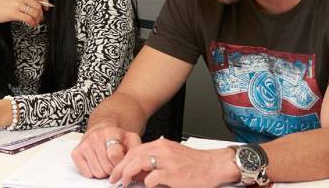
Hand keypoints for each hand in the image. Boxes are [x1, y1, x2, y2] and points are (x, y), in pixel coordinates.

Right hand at [0, 0, 49, 47]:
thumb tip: (38, 4)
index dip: (45, 2)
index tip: (47, 8)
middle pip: (38, 5)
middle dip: (41, 14)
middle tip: (40, 19)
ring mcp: (17, 4)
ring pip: (35, 12)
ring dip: (37, 19)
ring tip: (35, 22)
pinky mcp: (14, 13)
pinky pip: (29, 19)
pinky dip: (32, 23)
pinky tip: (31, 24)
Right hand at [71, 125, 140, 178]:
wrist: (101, 129)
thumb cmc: (117, 137)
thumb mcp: (130, 138)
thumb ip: (136, 148)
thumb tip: (135, 162)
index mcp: (110, 132)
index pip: (114, 155)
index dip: (120, 163)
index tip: (121, 161)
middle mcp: (95, 137)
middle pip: (106, 167)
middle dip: (112, 168)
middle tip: (113, 162)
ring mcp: (84, 144)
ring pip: (97, 173)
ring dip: (103, 171)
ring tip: (105, 162)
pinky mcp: (76, 152)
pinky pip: (87, 173)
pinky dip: (93, 172)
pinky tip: (97, 163)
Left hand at [109, 137, 238, 187]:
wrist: (214, 165)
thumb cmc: (195, 163)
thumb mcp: (172, 157)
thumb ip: (155, 161)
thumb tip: (138, 172)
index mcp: (161, 144)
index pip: (135, 150)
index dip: (123, 160)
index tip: (118, 170)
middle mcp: (162, 149)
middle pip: (134, 155)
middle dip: (121, 168)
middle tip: (115, 178)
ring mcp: (167, 161)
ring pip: (139, 163)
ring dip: (128, 174)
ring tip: (124, 183)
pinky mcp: (173, 174)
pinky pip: (153, 177)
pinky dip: (146, 183)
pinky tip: (146, 187)